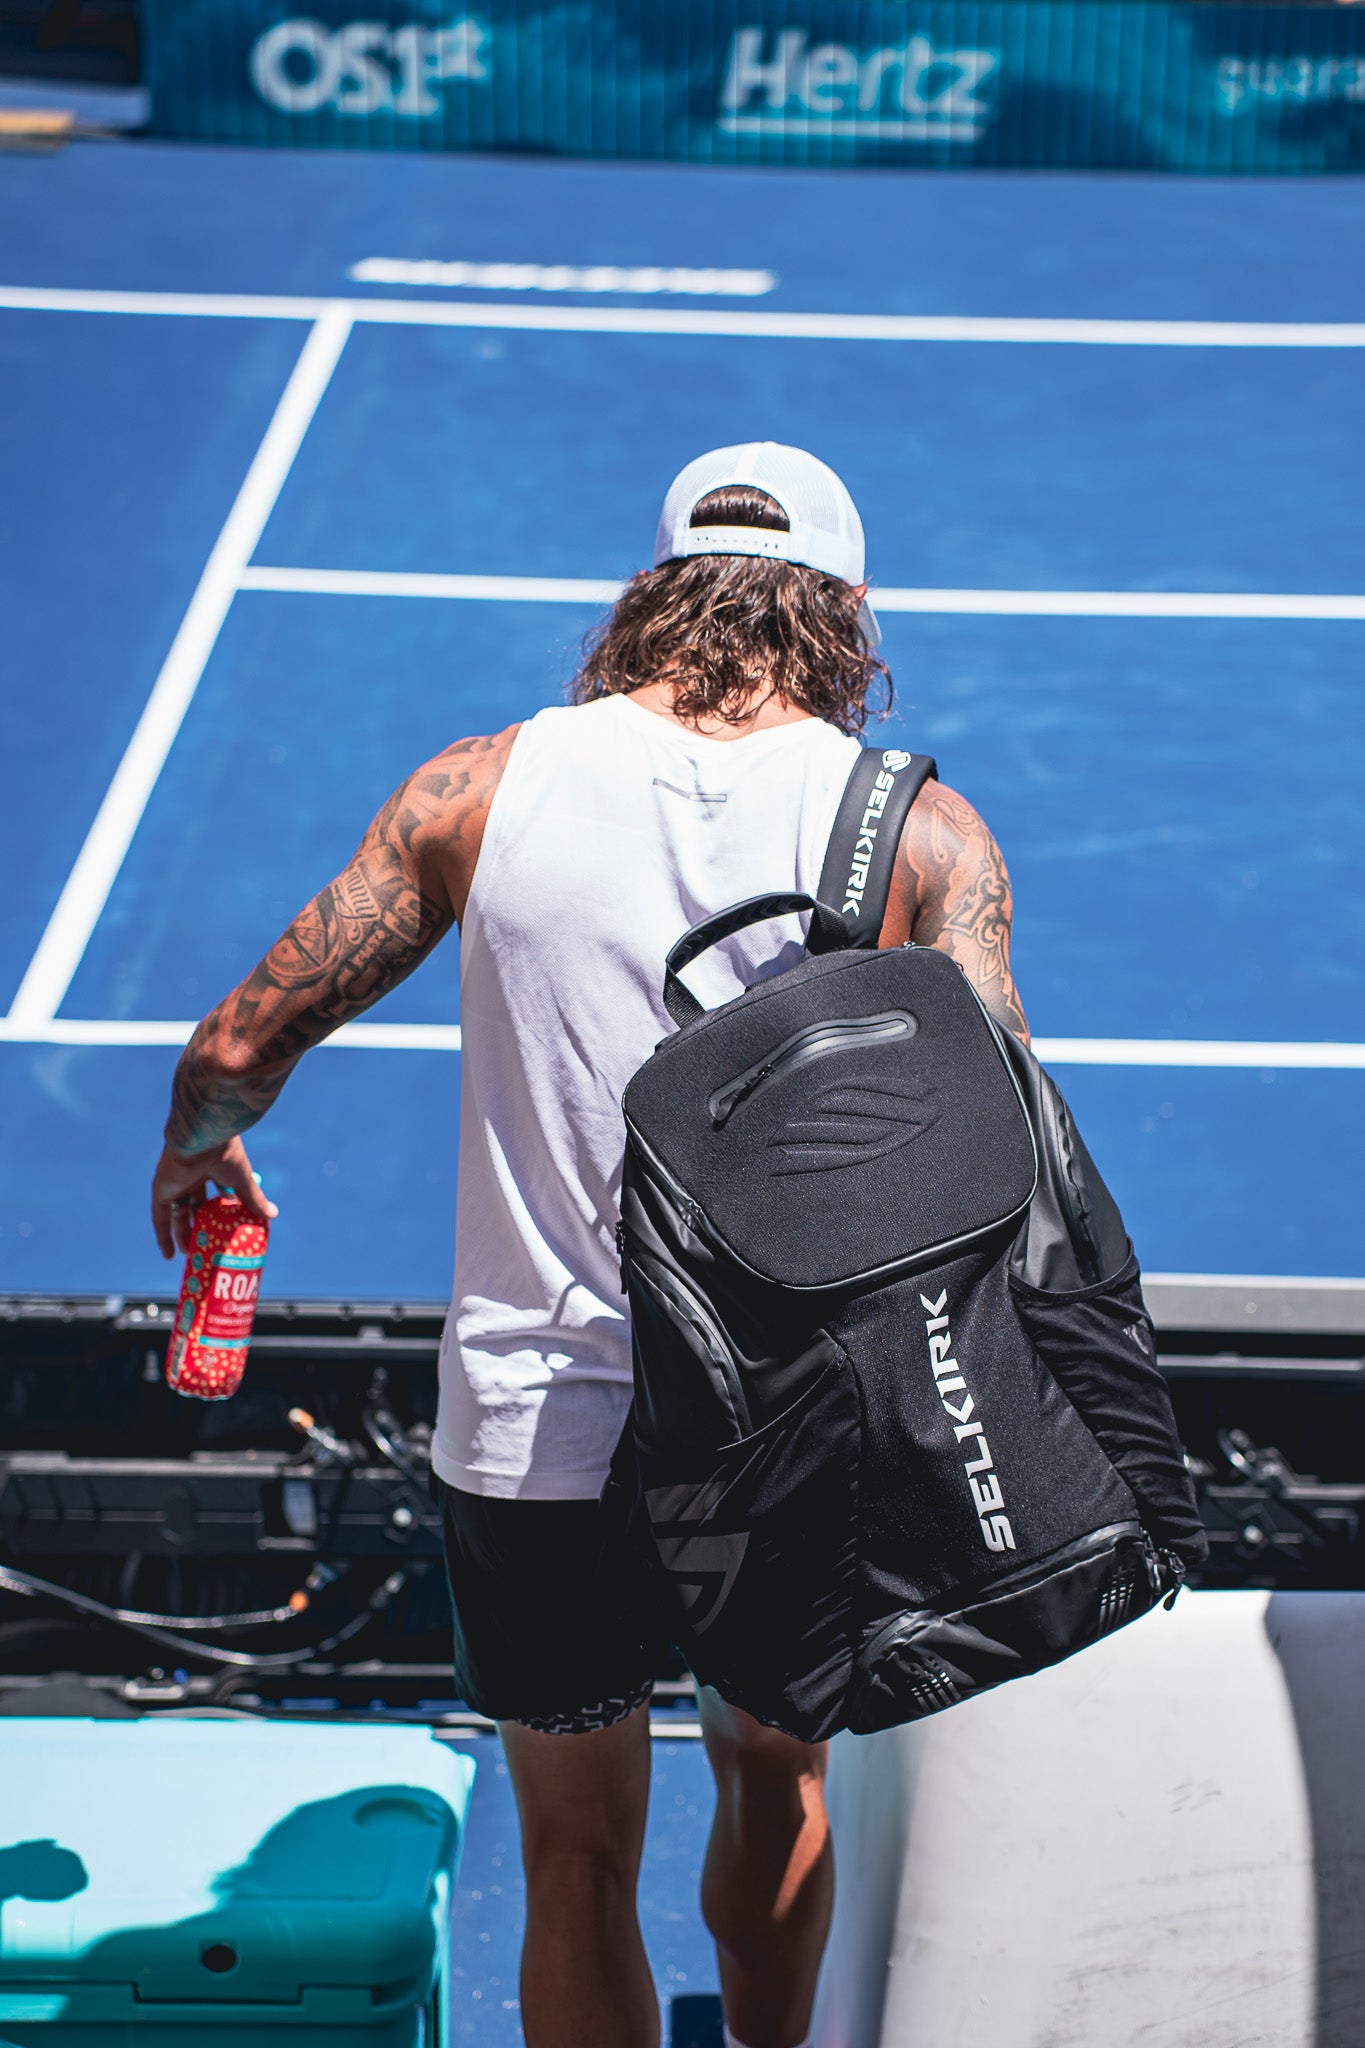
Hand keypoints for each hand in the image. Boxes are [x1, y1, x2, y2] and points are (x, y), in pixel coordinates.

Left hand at [152, 1134, 278, 1258]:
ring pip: (177, 1214)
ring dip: (182, 1234)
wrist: (202, 1137)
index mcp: (212, 1167)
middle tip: (207, 1245)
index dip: (219, 1211)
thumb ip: (254, 1198)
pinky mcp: (162, 1190)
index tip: (226, 1227)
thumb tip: (273, 1215)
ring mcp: (175, 1183)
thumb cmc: (225, 1153)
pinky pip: (160, 1218)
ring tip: (190, 1255)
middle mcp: (192, 1175)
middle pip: (194, 1206)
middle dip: (199, 1225)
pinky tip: (168, 1255)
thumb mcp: (242, 1180)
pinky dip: (163, 1236)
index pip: (215, 1193)